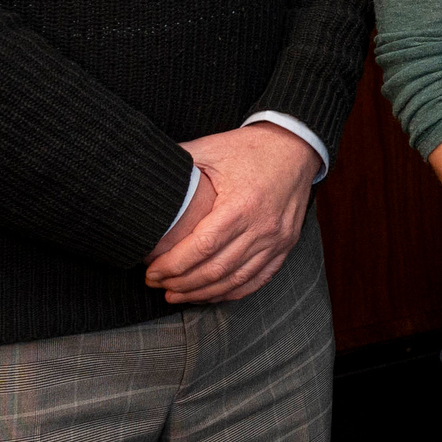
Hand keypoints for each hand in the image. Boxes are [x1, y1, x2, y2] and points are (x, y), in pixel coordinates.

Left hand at [146, 123, 317, 303]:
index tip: (152, 272)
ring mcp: (277, 239)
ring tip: (176, 295)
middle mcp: (262, 226)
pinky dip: (232, 292)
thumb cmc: (251, 148)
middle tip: (157, 285)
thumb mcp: (211, 147)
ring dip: (203, 292)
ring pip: (235, 280)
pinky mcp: (285, 245)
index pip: (202, 247)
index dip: (174, 266)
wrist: (296, 147)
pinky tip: (210, 294)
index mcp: (241, 204)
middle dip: (181, 283)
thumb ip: (177, 160)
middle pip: (216, 270)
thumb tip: (144, 168)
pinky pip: (258, 278)